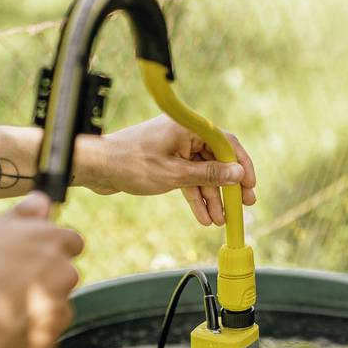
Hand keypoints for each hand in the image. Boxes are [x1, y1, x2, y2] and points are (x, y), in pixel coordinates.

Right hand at [0, 192, 82, 347]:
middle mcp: (65, 275)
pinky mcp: (47, 346)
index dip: (50, 248)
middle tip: (7, 284)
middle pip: (64, 275)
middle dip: (44, 279)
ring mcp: (59, 313)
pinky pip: (39, 340)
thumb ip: (20, 214)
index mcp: (53, 241)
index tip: (31, 255)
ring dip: (36, 309)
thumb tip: (41, 202)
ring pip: (54, 309)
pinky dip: (24, 337)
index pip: (70, 240)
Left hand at [79, 115, 256, 226]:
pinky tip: (202, 216)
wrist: (96, 167)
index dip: (242, 165)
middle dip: (227, 187)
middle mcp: (183, 134)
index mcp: (188, 127)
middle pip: (216, 160)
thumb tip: (237, 174)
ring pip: (201, 173)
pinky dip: (194, 195)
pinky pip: (186, 178)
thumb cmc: (130, 164)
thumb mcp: (174, 174)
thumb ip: (208, 175)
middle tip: (241, 207)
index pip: (226, 143)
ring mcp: (174, 148)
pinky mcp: (165, 161)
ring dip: (210, 197)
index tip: (250, 186)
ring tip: (219, 220)